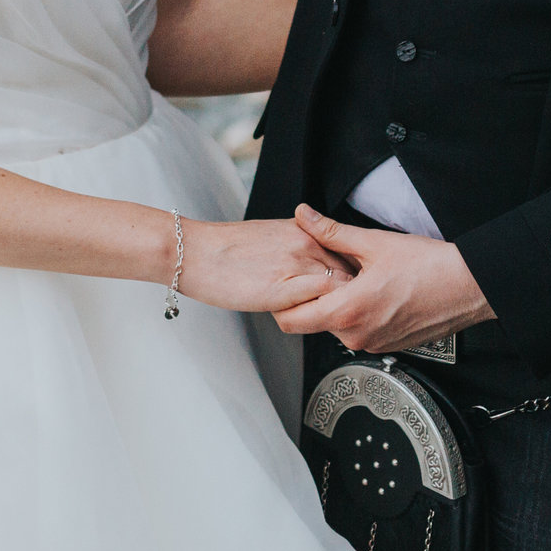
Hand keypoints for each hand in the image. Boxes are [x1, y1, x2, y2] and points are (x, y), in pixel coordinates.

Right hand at [179, 217, 353, 313]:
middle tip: (350, 309)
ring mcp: (298, 264)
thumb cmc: (224, 248)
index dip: (354, 274)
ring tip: (334, 319)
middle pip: (352, 270)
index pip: (347, 251)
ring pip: (343, 287)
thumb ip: (297, 248)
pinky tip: (317, 322)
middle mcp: (306, 242)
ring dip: (342, 305)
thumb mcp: (271, 236)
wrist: (195, 252)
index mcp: (303, 229)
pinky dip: (326, 314)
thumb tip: (312, 267)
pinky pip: (324, 302)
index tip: (354, 288)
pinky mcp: (285, 288)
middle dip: (354, 291)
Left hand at [271, 205, 493, 351]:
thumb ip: (331, 232)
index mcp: (346, 312)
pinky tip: (375, 290)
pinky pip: (360, 331)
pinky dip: (360, 313)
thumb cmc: (429, 267)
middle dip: (315, 297)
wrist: (469, 286)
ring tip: (357, 277)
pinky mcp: (389, 346)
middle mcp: (357, 336)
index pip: (291, 320)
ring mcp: (374, 344)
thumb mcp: (374, 243)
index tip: (287, 281)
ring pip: (338, 326)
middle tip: (327, 270)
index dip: (282, 300)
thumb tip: (305, 216)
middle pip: (314, 321)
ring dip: (339, 304)